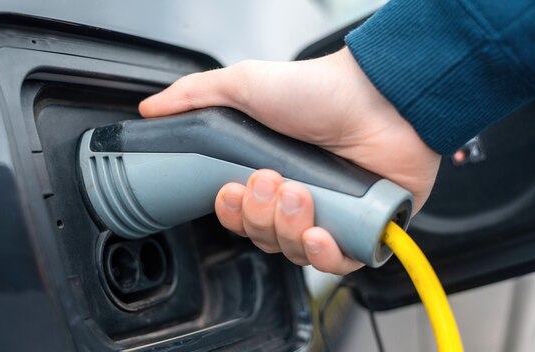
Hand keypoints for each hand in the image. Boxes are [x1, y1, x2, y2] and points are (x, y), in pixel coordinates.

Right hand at [139, 47, 439, 274]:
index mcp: (272, 173)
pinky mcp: (366, 229)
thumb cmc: (320, 90)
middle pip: (264, 239)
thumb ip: (196, 95)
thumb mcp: (245, 85)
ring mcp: (333, 215)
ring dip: (288, 228)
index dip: (232, 214)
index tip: (232, 190)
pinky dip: (322, 256)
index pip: (240, 217)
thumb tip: (152, 109)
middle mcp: (301, 198)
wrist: (382, 96)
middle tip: (270, 180)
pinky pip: (337, 265)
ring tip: (299, 193)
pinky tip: (318, 232)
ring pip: (295, 253)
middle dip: (261, 217)